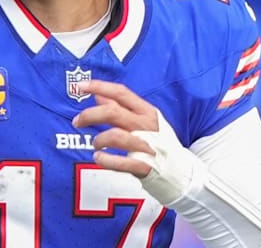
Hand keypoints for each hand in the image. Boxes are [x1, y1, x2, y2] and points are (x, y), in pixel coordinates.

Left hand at [72, 79, 204, 205]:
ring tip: (96, 145)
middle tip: (77, 121)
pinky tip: (98, 158)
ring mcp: (147, 146)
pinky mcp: (145, 166)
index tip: (80, 86)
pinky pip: (121, 162)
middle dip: (90, 115)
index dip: (99, 86)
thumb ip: (121, 108)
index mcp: (147, 112)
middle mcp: (147, 126)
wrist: (183, 173)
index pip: (121, 92)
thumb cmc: (159, 144)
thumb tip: (99, 95)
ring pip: (115, 136)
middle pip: (113, 112)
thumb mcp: (144, 121)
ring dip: (99, 140)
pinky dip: (106, 160)